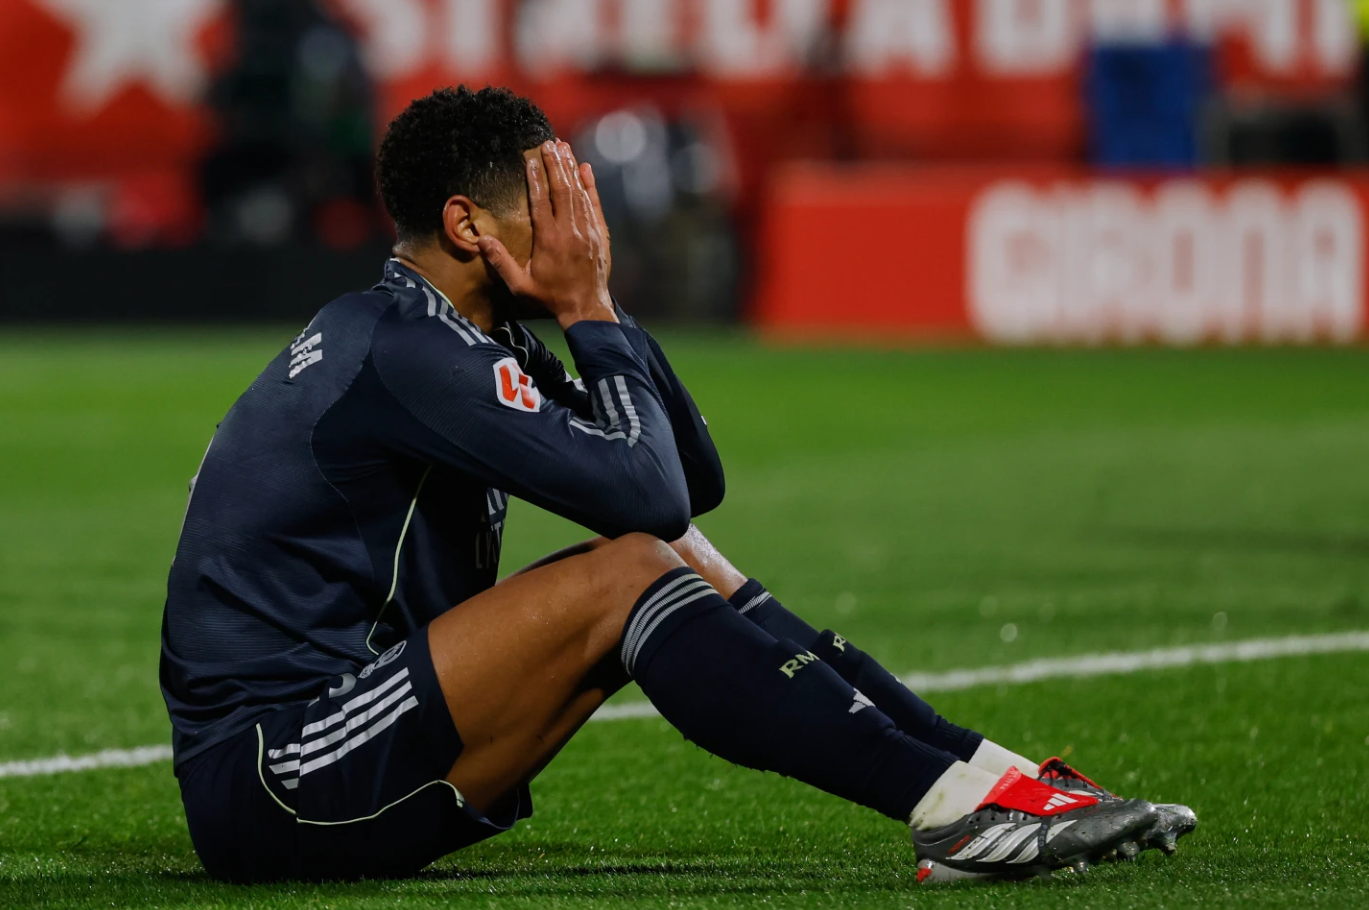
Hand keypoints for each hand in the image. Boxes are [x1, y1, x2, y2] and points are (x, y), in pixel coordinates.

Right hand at [478, 140, 615, 329]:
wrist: (586, 309)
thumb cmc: (550, 298)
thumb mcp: (520, 286)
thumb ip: (501, 262)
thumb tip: (481, 240)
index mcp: (549, 240)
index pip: (540, 202)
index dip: (535, 180)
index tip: (530, 160)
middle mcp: (570, 231)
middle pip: (562, 190)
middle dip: (555, 164)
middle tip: (548, 143)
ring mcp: (588, 231)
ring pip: (579, 193)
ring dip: (571, 169)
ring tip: (563, 147)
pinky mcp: (600, 234)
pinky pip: (595, 204)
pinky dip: (590, 186)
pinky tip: (585, 169)